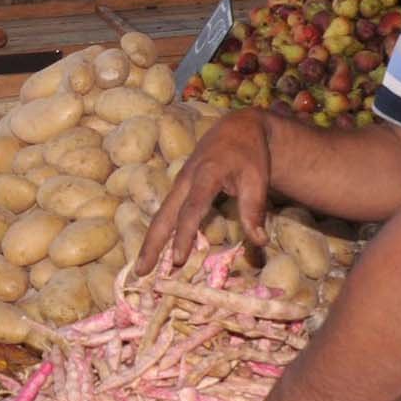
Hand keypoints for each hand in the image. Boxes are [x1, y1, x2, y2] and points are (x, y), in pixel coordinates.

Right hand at [136, 111, 268, 275]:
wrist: (238, 128)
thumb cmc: (249, 154)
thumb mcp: (257, 179)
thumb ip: (254, 210)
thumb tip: (259, 242)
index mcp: (206, 174)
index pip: (191, 209)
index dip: (183, 234)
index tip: (177, 259)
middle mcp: (185, 179)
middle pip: (164, 215)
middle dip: (151, 244)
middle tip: (142, 272)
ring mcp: (179, 183)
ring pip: (160, 215)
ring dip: (150, 242)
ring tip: (142, 268)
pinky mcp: (179, 188)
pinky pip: (165, 213)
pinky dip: (158, 233)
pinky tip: (154, 252)